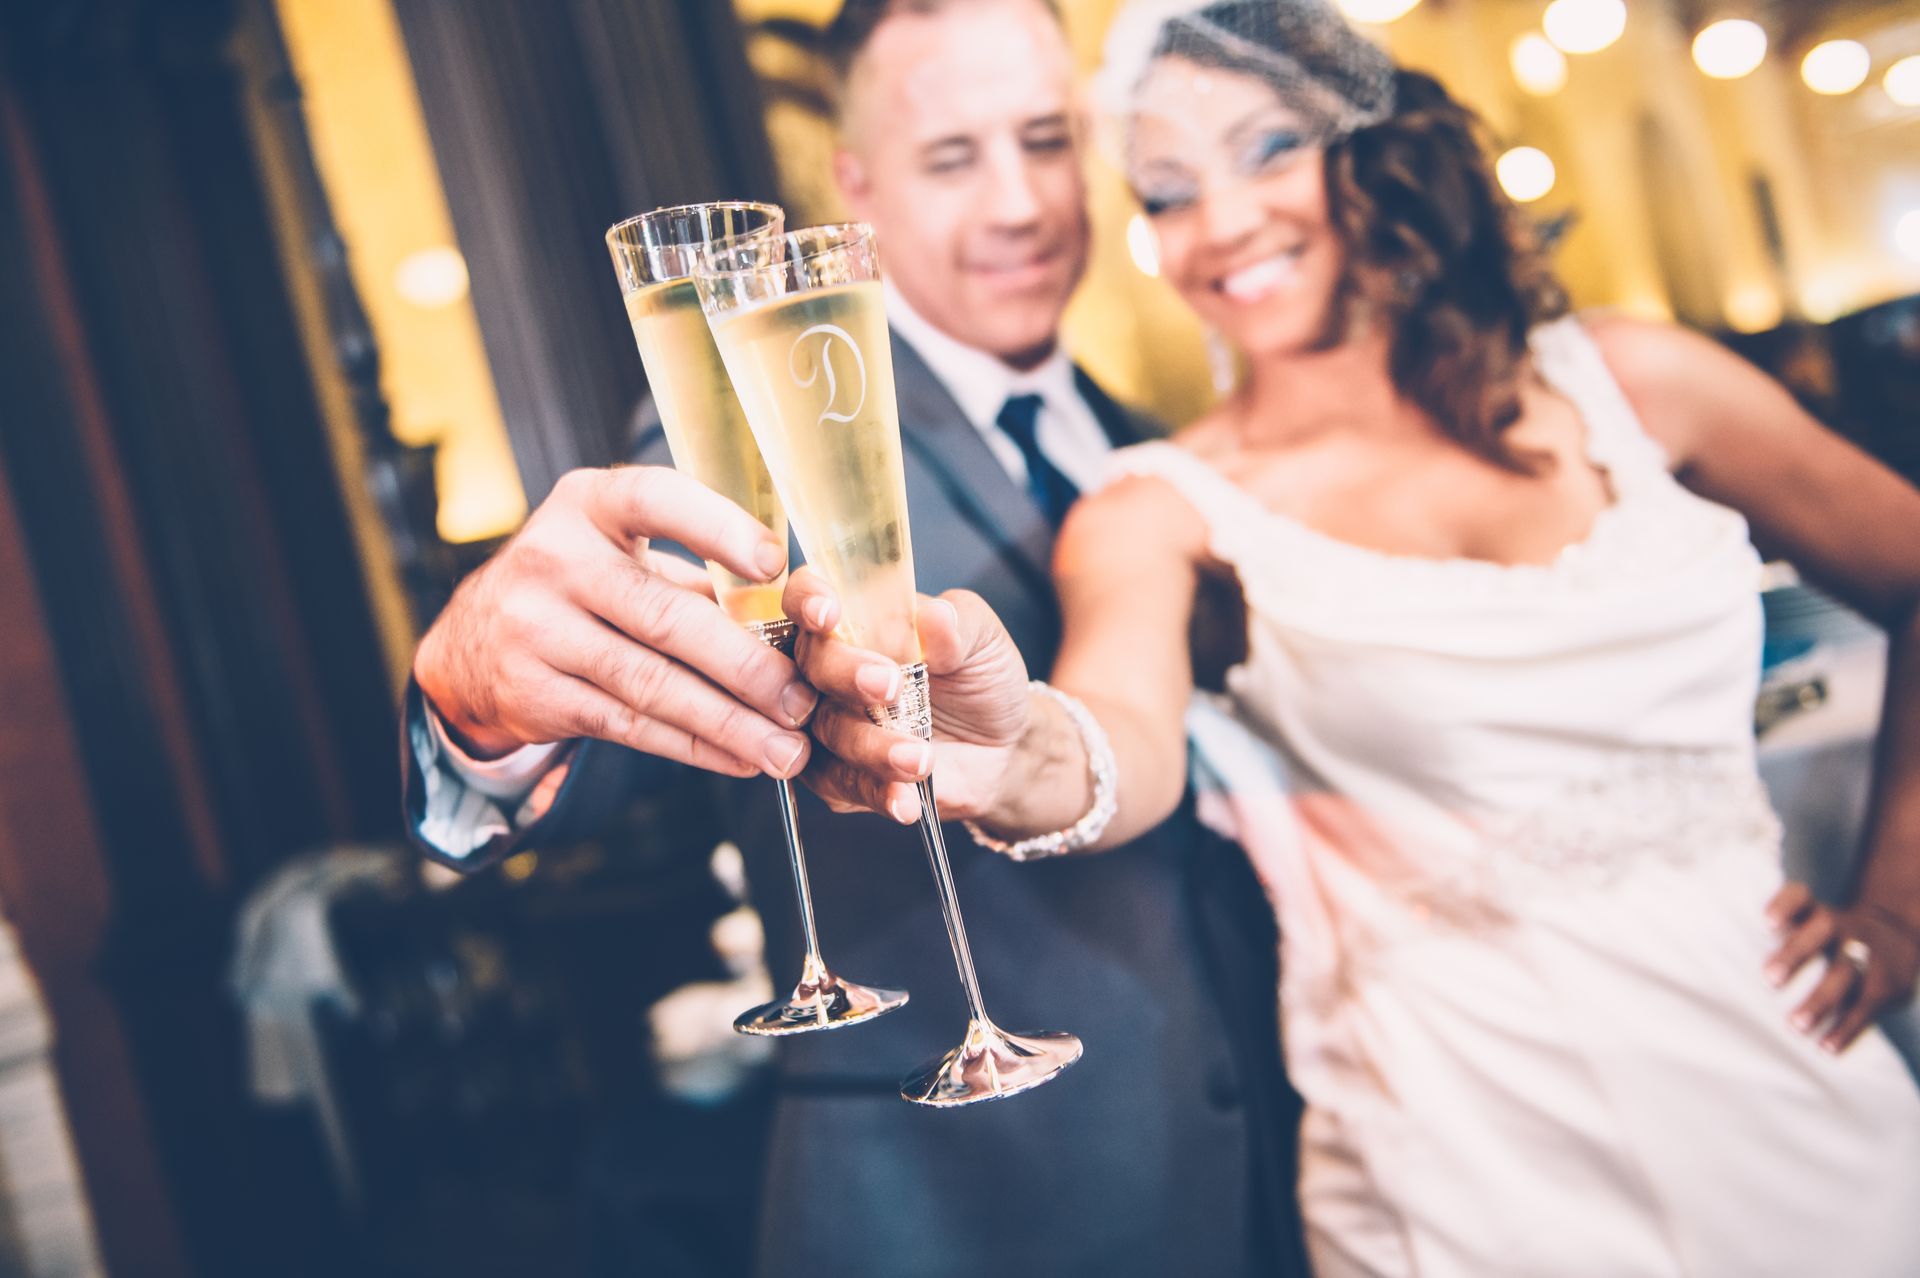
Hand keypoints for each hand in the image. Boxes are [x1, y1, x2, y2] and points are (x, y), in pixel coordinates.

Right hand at [412, 465, 817, 778]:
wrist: (471, 640)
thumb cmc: (583, 585)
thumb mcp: (620, 551)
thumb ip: (699, 574)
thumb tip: (799, 616)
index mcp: (589, 505)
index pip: (654, 501)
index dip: (717, 529)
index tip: (775, 564)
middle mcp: (555, 560)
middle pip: (663, 617)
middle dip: (743, 666)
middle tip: (801, 700)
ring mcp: (537, 629)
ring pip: (649, 684)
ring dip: (727, 723)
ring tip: (784, 749)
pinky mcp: (535, 692)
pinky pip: (628, 725)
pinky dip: (692, 746)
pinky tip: (739, 759)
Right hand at [782, 567, 1030, 823]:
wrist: (1002, 750)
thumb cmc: (982, 681)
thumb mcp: (982, 642)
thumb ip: (957, 624)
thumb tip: (933, 616)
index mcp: (854, 621)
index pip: (807, 598)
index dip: (806, 601)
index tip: (827, 614)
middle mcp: (828, 670)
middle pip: (805, 665)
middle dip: (844, 675)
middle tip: (889, 687)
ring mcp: (828, 724)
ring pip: (824, 731)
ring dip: (871, 745)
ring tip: (921, 758)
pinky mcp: (838, 776)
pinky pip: (841, 784)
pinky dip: (874, 790)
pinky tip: (904, 796)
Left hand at [1765, 882, 1919, 1052]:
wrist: (1899, 937)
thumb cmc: (1833, 936)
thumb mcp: (1813, 922)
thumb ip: (1781, 935)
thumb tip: (1728, 960)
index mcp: (1818, 911)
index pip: (1801, 896)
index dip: (1785, 904)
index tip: (1767, 922)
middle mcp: (1844, 927)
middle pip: (1823, 930)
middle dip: (1796, 953)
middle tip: (1769, 979)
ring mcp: (1868, 955)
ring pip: (1845, 973)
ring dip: (1820, 1001)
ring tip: (1795, 1025)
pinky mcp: (1888, 986)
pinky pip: (1865, 1008)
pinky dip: (1845, 1029)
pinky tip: (1825, 1046)